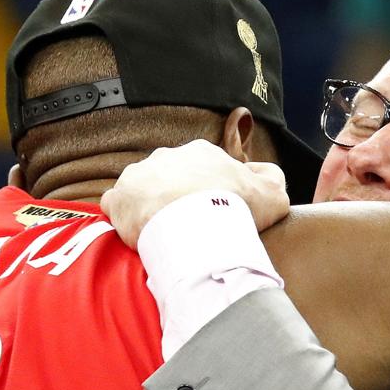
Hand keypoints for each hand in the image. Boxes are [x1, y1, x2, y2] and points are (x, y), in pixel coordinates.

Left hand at [101, 140, 288, 246]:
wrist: (198, 222)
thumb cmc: (235, 207)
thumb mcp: (272, 193)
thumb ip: (272, 181)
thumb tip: (268, 177)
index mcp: (201, 153)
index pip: (202, 171)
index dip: (208, 195)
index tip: (210, 217)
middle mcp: (168, 157)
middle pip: (171, 179)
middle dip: (177, 201)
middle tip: (187, 229)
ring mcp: (140, 175)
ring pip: (143, 190)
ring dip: (150, 208)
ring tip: (162, 235)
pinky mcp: (120, 198)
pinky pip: (117, 206)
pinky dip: (124, 219)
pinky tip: (136, 236)